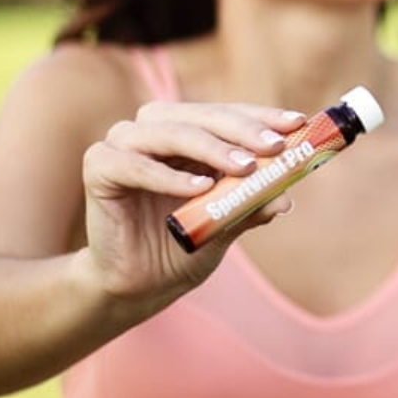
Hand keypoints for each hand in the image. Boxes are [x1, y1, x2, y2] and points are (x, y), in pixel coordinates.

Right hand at [81, 101, 304, 305]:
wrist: (138, 285)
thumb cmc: (184, 244)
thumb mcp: (227, 223)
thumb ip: (251, 204)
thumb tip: (286, 197)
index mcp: (189, 130)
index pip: (229, 113)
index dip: (263, 116)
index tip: (298, 123)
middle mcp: (156, 127)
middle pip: (204, 116)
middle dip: (243, 130)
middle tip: (276, 146)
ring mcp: (124, 142)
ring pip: (172, 133)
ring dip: (212, 148)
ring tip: (245, 167)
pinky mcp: (99, 166)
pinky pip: (135, 165)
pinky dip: (168, 176)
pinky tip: (199, 188)